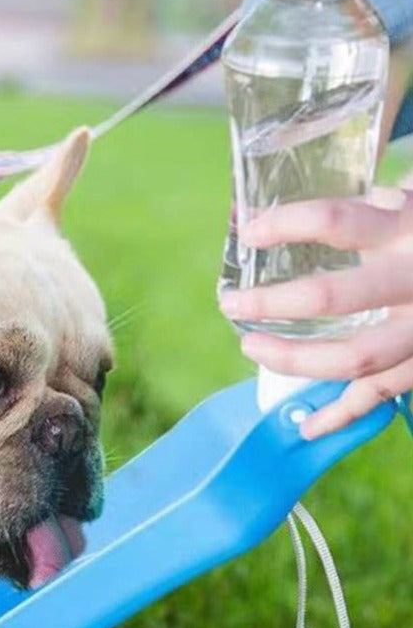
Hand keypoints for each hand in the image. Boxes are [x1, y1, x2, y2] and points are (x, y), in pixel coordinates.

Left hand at [219, 188, 412, 437]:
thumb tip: (261, 204)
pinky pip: (381, 396)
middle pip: (332, 297)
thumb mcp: (403, 201)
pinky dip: (342, 415)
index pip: (335, 222)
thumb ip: (356, 201)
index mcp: (404, 226)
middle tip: (232, 304)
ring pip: (354, 356)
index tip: (250, 234)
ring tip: (252, 348)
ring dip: (295, 359)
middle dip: (272, 304)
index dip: (286, 225)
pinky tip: (306, 426)